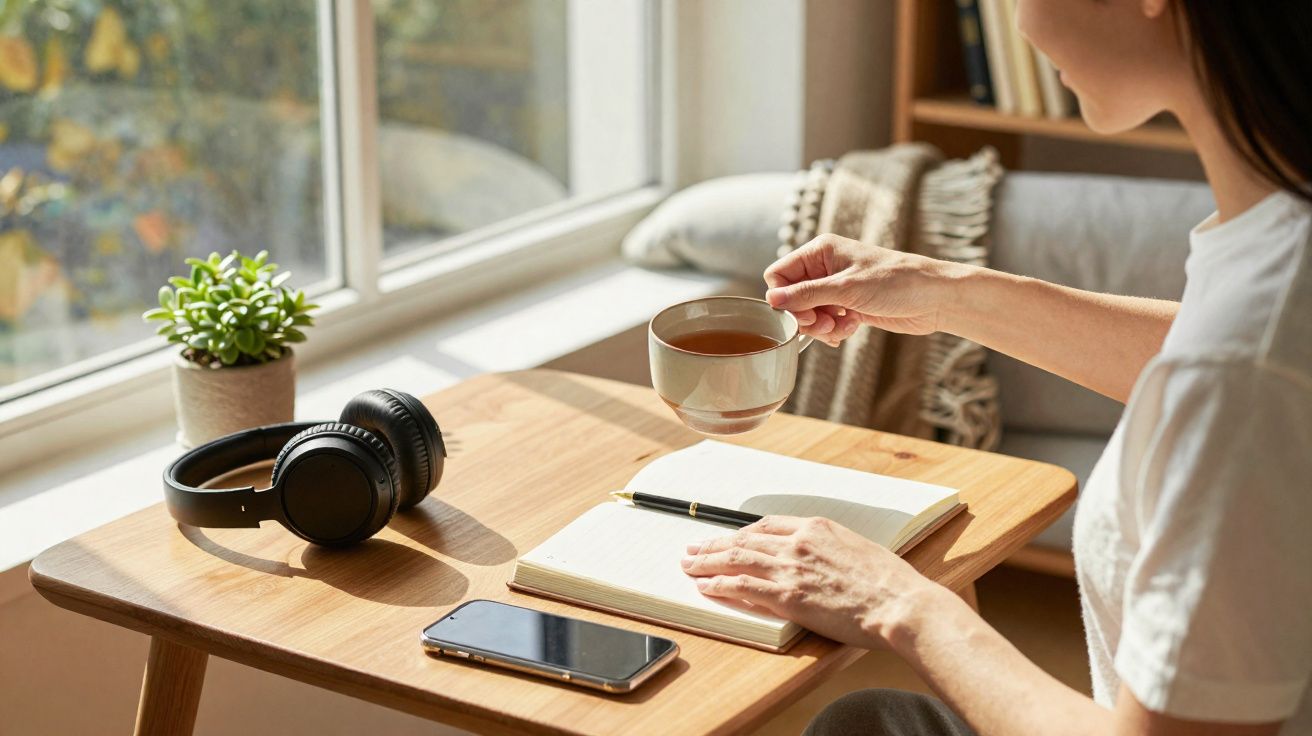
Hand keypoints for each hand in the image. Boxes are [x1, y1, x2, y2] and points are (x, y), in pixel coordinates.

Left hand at [681, 515, 940, 648]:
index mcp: (816, 527)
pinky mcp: (788, 596)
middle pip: (744, 539)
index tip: (728, 538)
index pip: (766, 526)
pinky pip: (744, 587)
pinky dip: (720, 585)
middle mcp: (798, 543)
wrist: (899, 603)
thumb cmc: (888, 582)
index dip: (741, 534)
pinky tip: (707, 587)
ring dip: (707, 562)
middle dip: (714, 545)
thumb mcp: (857, 549)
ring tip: (689, 566)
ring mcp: (791, 568)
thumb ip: (829, 549)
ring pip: (737, 559)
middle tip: (693, 549)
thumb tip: (816, 558)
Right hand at [764, 234, 966, 346]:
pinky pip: (825, 321)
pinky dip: (834, 330)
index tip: (802, 315)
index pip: (779, 274)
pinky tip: (851, 328)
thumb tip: (771, 300)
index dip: (785, 298)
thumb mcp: (846, 288)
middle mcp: (825, 267)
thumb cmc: (896, 282)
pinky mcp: (848, 305)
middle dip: (805, 316)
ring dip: (821, 326)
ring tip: (842, 328)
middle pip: (792, 297)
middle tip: (824, 325)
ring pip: (808, 313)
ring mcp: (837, 287)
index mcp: (821, 251)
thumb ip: (806, 295)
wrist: (934, 298)